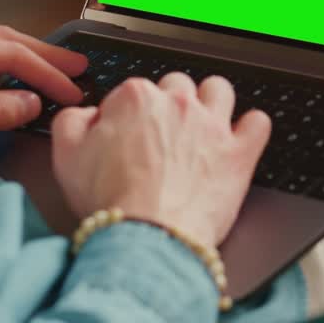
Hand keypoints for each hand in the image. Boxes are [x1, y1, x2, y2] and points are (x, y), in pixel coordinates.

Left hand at [0, 26, 85, 137]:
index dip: (47, 73)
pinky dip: (2, 75)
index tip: (70, 91)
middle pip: (5, 43)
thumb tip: (31, 102)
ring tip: (51, 72)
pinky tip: (13, 87)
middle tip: (75, 66)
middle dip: (44, 55)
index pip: (12, 55)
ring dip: (24, 63)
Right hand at [51, 73, 270, 246]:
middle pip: (177, 87)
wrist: (149, 236)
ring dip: (211, 102)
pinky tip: (241, 137)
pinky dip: (251, 127)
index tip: (124, 135)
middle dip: (170, 105)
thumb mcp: (65, 157)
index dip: (126, 114)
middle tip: (162, 134)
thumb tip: (85, 113)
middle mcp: (178, 104)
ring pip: (219, 91)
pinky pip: (258, 122)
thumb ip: (72, 122)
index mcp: (136, 99)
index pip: (132, 91)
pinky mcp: (239, 152)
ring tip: (203, 124)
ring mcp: (212, 126)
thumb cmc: (110, 202)